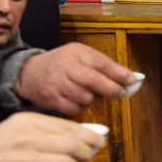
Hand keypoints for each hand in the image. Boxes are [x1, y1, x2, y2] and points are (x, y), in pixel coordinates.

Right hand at [0, 112, 104, 161]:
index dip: (91, 137)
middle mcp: (29, 137)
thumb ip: (49, 129)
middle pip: (76, 146)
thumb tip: (86, 133)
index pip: (73, 128)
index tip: (96, 143)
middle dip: (86, 155)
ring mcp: (26, 160)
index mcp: (29, 121)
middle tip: (83, 159)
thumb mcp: (18, 128)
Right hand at [15, 43, 136, 115]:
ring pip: (87, 98)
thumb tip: (130, 78)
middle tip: (120, 93)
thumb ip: (104, 66)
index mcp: (76, 53)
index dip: (120, 74)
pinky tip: (78, 100)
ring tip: (90, 93)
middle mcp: (65, 66)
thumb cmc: (62, 64)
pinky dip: (82, 107)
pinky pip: (76, 109)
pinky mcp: (51, 99)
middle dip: (112, 89)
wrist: (29, 73)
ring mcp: (57, 83)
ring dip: (95, 99)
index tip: (132, 80)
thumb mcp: (81, 56)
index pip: (102, 63)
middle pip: (95, 81)